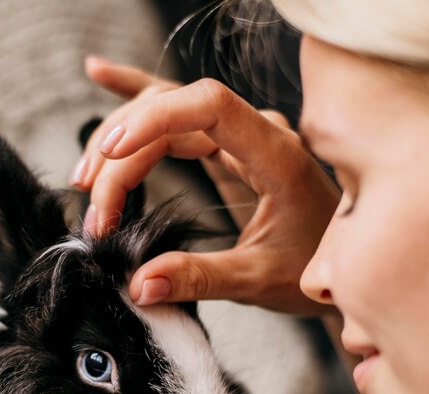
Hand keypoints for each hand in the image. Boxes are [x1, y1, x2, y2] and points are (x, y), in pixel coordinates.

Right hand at [76, 57, 340, 315]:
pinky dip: (138, 101)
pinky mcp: (225, 147)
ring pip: (166, 116)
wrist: (342, 266)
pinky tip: (101, 75)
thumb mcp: (258, 279)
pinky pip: (175, 116)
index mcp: (276, 154)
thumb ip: (200, 277)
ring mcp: (240, 135)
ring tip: (86, 183)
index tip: (111, 155)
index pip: (207, 106)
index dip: (153, 120)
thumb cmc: (312, 266)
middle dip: (122, 154)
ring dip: (120, 142)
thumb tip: (139, 283)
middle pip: (172, 114)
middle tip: (95, 212)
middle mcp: (257, 133)